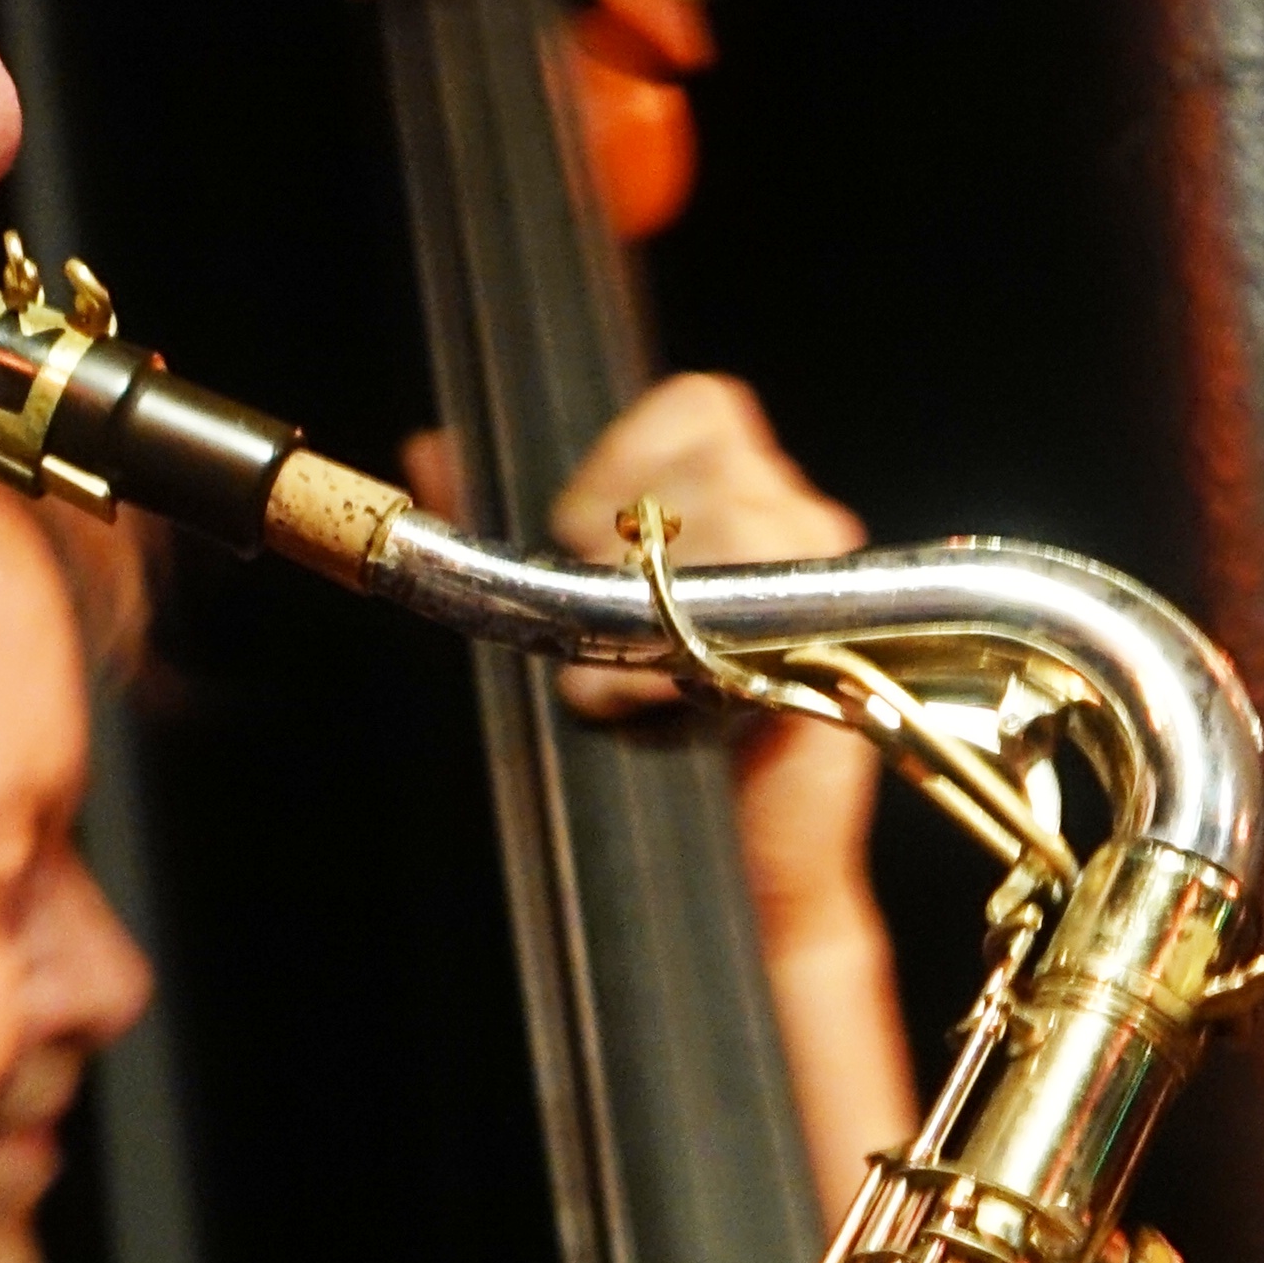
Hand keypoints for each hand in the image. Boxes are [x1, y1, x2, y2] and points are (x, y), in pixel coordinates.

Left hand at [404, 378, 917, 1204]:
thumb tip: (428, 451)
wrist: (726, 859)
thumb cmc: (655, 741)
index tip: (580, 532)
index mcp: (740, 496)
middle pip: (709, 454)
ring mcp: (826, 574)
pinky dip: (681, 658)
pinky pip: (750, 593)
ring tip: (641, 684)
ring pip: (729, 518)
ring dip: (653, 609)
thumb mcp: (563, 608)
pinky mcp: (835, 634)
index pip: (701, 403)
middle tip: (611, 623)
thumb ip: (505, 518)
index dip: (631, 456)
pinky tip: (677, 707)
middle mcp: (798, 521)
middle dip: (633, 540)